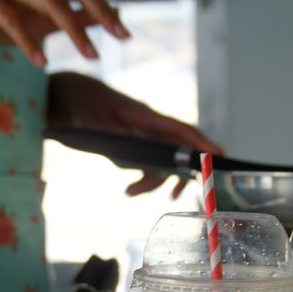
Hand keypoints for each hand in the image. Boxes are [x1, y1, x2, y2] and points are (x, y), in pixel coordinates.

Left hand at [47, 73, 224, 197]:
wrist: (73, 97)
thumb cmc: (87, 102)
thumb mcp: (96, 119)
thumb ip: (115, 135)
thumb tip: (134, 153)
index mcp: (147, 116)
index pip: (181, 130)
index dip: (201, 143)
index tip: (219, 155)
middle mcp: (152, 126)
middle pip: (178, 151)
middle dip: (179, 174)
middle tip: (173, 194)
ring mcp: (146, 136)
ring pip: (163, 162)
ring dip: (152, 181)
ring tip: (129, 192)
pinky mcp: (137, 145)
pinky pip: (149, 165)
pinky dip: (144, 179)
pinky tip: (130, 190)